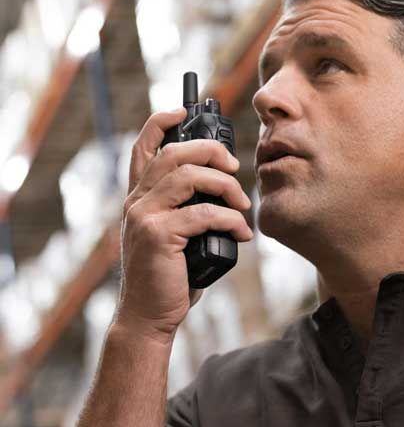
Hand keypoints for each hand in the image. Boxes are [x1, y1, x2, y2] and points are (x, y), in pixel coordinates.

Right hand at [115, 109, 252, 342]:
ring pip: (188, 176)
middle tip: (235, 167)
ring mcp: (145, 217)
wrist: (148, 317)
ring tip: (242, 203)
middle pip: (174, 153)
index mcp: (139, 198)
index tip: (184, 110)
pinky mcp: (159, 235)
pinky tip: (243, 233)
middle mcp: (137, 202)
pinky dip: (230, 220)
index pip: (144, 146)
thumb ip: (187, 210)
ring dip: (224, 184)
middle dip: (210, 151)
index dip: (162, 121)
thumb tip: (226, 193)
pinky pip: (203, 213)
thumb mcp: (175, 236)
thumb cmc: (168, 277)